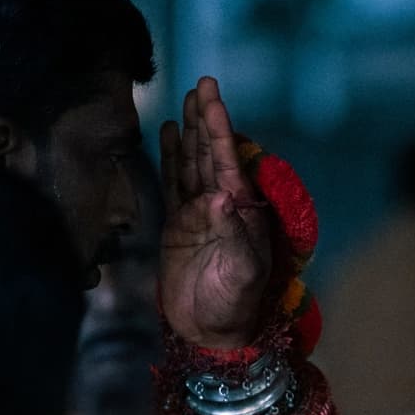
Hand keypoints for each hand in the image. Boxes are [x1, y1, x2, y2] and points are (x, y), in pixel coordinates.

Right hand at [160, 76, 274, 349]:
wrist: (210, 332)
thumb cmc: (234, 304)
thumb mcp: (244, 273)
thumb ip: (234, 235)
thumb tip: (220, 197)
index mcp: (242, 211)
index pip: (228, 161)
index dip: (221, 129)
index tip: (213, 97)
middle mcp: (222, 205)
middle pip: (211, 153)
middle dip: (208, 119)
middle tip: (203, 83)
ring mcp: (198, 213)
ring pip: (192, 162)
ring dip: (191, 132)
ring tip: (188, 100)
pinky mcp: (178, 223)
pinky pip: (174, 182)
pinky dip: (172, 157)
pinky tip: (171, 134)